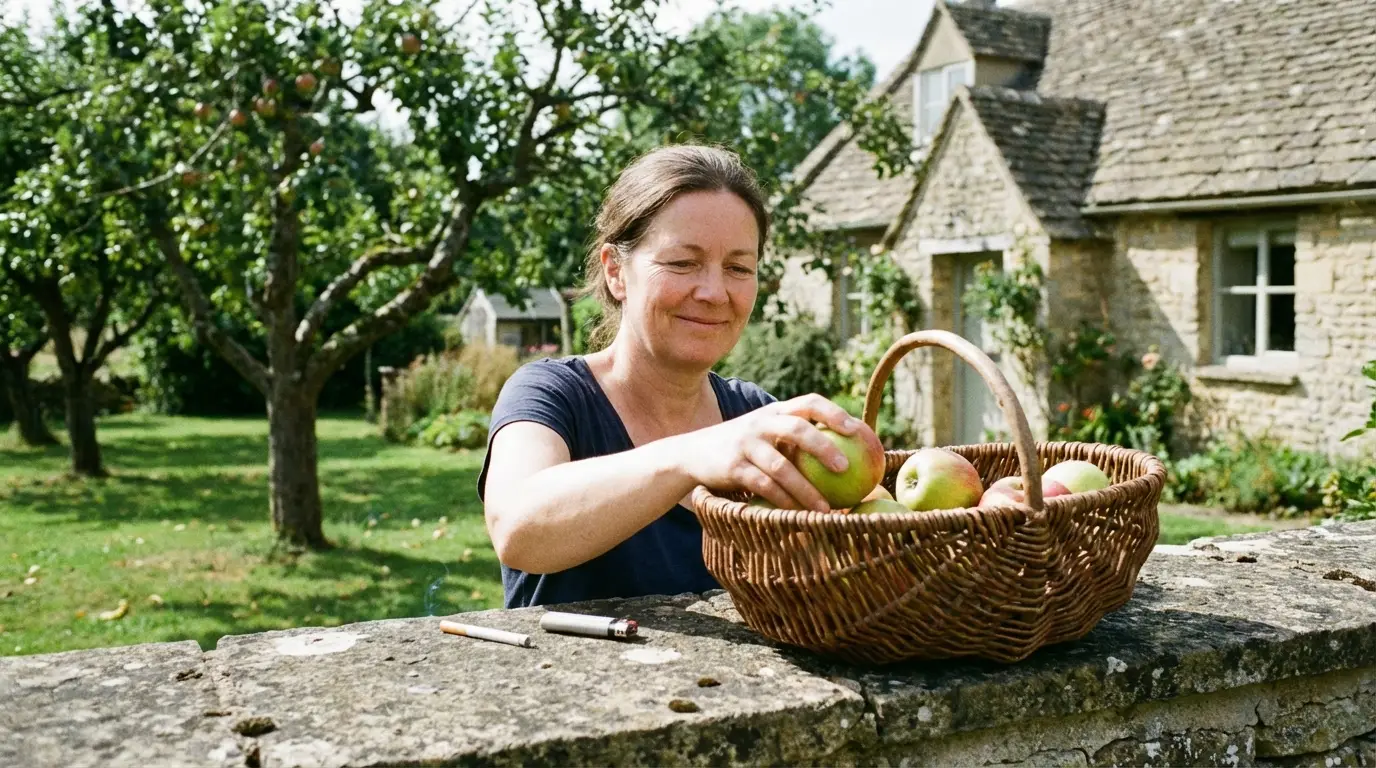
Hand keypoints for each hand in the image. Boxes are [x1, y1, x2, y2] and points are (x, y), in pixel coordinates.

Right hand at [676, 393, 862, 511]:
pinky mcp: (733, 468)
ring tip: (827, 509)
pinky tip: (800, 516)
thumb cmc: (744, 447)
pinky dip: (784, 502)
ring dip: (807, 490)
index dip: (834, 413)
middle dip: (823, 447)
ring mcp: (745, 445)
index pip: (809, 403)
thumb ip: (795, 436)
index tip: (857, 430)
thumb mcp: (765, 433)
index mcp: (774, 411)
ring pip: (781, 467)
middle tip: (845, 468)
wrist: (694, 454)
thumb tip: (848, 453)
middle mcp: (760, 424)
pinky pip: (764, 487)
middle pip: (797, 429)